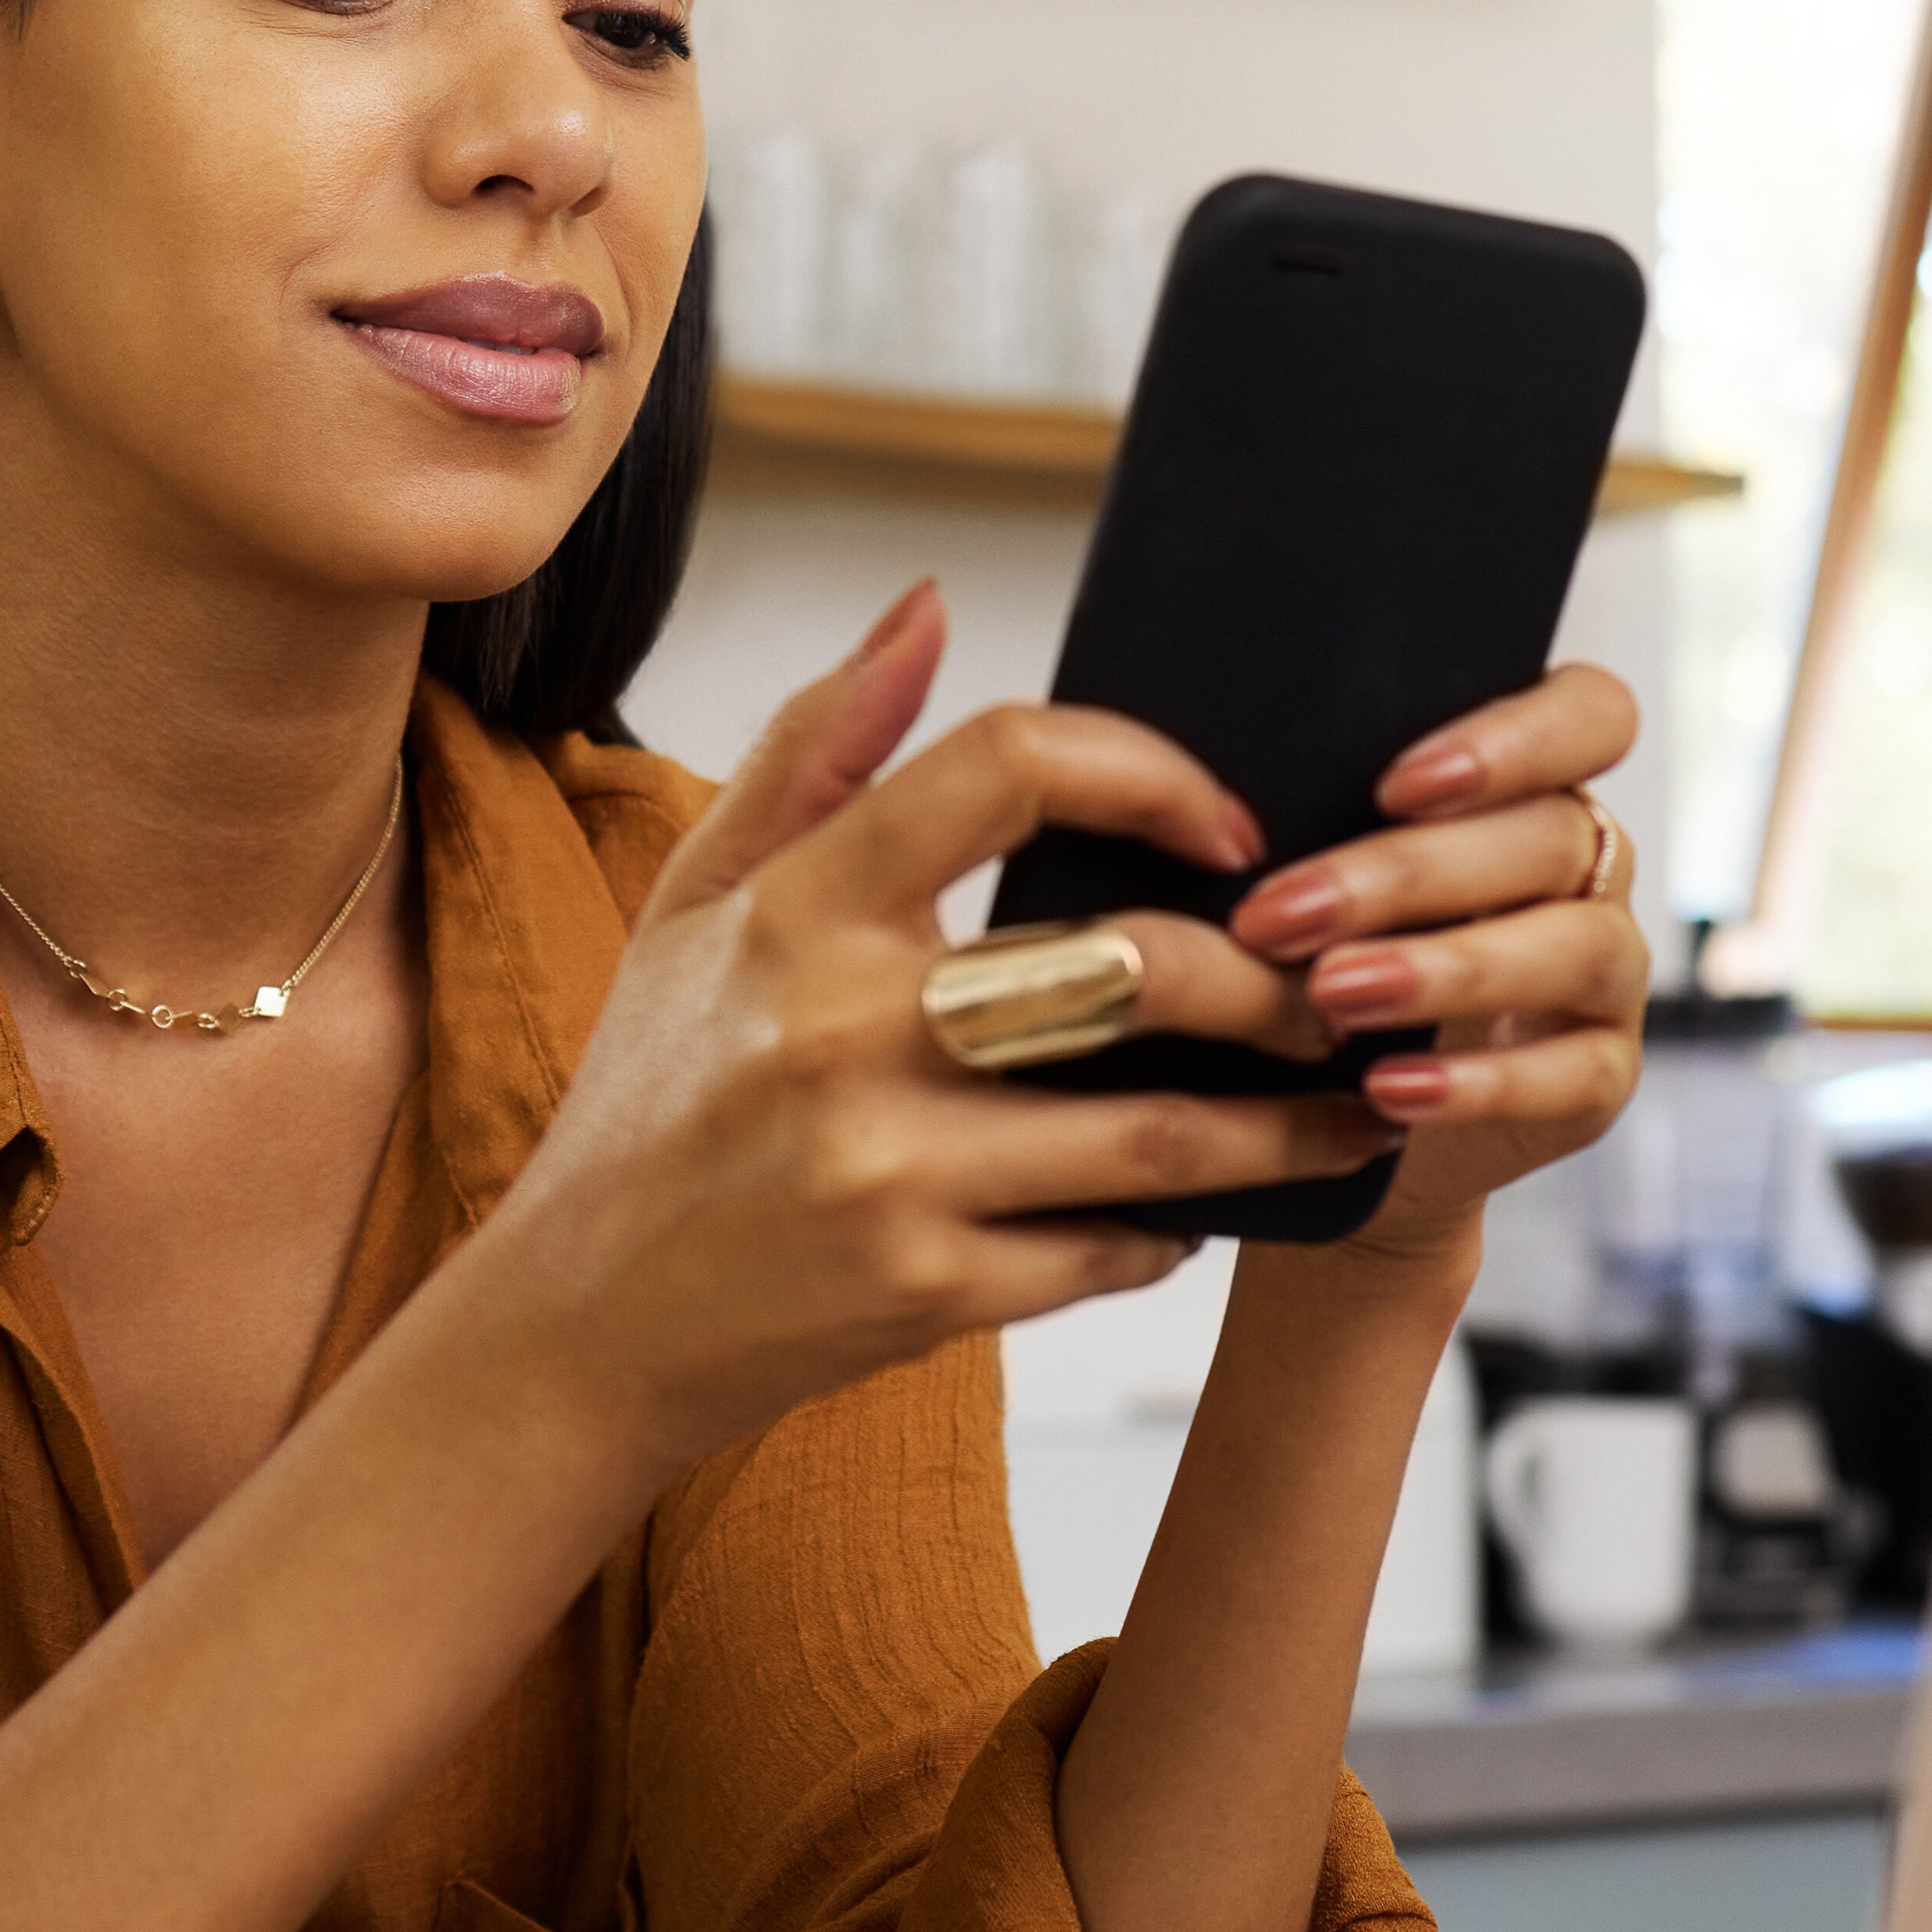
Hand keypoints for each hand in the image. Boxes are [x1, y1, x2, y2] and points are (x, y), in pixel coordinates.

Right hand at [457, 587, 1392, 1476]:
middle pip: (1131, 964)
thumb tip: (927, 608)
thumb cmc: (654, 1096)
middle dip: (1267, 981)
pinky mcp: (922, 1294)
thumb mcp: (698, 904)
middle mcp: (844, 1030)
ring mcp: (888, 1170)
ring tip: (1351, 1109)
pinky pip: (1108, 1252)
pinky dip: (1174, 1233)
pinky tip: (1197, 1215)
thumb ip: (816, 748)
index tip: (1231, 831)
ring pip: (1156, 1131)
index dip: (1151, 773)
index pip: (1007, 767)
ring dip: (1280, 1124)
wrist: (581, 1323)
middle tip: (1331, 989)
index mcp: (798, 909)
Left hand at [1223, 666, 1649, 1262]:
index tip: (1395, 785)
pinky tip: (1387, 1091)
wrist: (1346, 1121)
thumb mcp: (1313, 875)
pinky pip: (1571, 1076)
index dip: (1513, 739)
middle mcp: (1588, 869)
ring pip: (1572, 947)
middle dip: (1407, 874)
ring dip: (1445, 970)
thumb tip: (1199, 791)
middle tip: (1281, 915)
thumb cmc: (1319, 959)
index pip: (1588, 714)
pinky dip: (1477, 1085)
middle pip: (1549, 836)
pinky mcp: (1601, 1076)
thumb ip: (1303, 816)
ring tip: (1332, 995)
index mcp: (1534, 788)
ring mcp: (1607, 973)